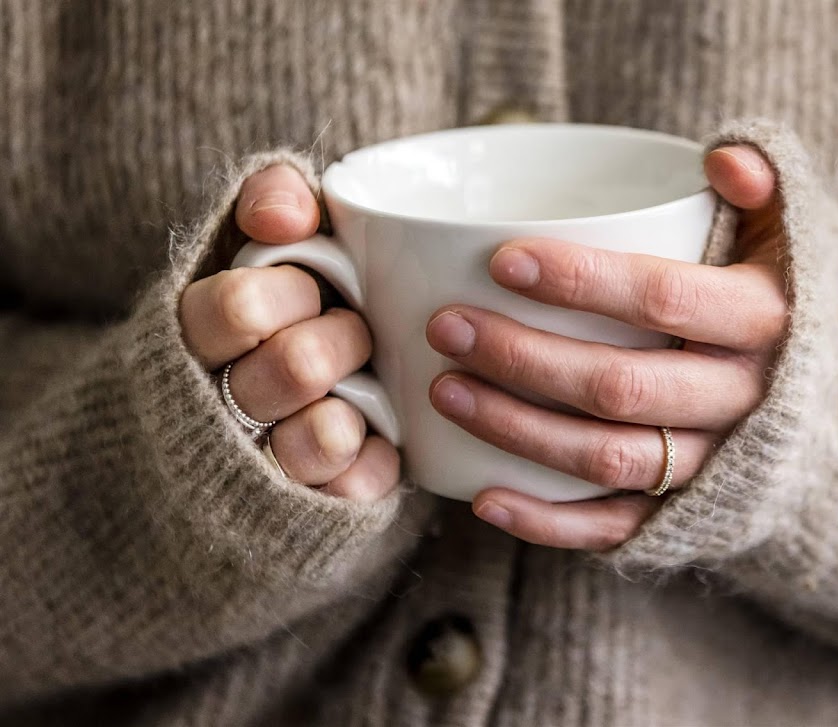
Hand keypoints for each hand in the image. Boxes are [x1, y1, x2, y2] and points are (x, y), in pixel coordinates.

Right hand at [179, 165, 399, 500]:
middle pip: (294, 366)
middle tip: (355, 334)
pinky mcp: (315, 507)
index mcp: (197, 332)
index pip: (238, 306)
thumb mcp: (261, 240)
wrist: (258, 406)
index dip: (290, 293)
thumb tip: (289, 213)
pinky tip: (373, 434)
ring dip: (356, 402)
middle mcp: (220, 403)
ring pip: (324, 435)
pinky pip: (361, 484)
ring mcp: (264, 463)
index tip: (310, 288)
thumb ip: (271, 201)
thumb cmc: (275, 306)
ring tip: (359, 386)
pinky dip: (379, 455)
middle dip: (342, 340)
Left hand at [426, 145, 784, 548]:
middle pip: (620, 386)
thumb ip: (766, 182)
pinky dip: (550, 523)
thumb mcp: (796, 233)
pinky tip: (484, 498)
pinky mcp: (693, 511)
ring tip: (446, 391)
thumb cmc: (790, 297)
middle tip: (449, 327)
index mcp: (764, 321)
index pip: (663, 300)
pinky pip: (619, 528)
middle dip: (523, 357)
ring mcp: (717, 464)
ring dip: (518, 430)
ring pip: (608, 458)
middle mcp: (743, 400)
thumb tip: (719, 159)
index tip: (502, 261)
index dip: (581, 281)